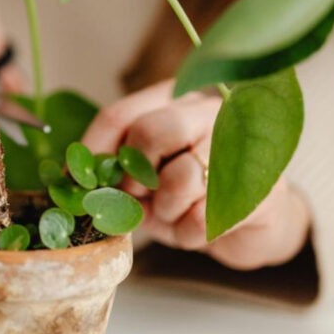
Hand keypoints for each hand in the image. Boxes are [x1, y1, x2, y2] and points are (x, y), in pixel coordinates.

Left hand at [82, 80, 310, 269]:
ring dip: (166, 210)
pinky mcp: (262, 187)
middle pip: (150, 132)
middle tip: (138, 195)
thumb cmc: (189, 196)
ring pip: (181, 177)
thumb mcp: (145, 180)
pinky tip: (198, 227)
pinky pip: (205, 216)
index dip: (92, 151)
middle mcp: (210, 111)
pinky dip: (190, 233)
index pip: (120, 115)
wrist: (251, 226)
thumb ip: (115, 169)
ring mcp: (240, 145)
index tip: (77, 181)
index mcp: (175, 101)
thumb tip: (71, 178)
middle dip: (133, 176)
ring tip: (175, 213)